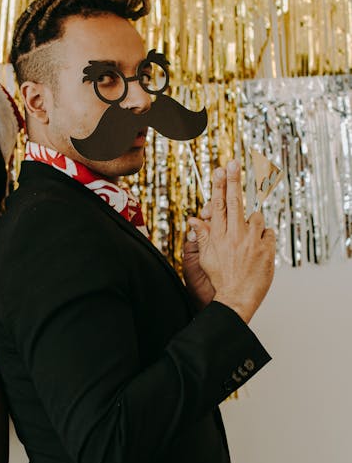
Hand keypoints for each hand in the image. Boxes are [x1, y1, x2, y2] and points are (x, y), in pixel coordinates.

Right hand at [187, 160, 275, 323]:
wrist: (235, 299)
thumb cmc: (219, 281)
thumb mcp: (205, 259)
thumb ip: (202, 237)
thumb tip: (194, 221)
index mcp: (218, 236)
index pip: (218, 205)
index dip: (220, 185)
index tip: (221, 170)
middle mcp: (234, 235)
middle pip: (234, 201)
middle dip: (233, 180)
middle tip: (234, 163)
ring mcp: (251, 241)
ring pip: (255, 217)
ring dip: (253, 223)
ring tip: (248, 240)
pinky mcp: (266, 249)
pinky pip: (268, 234)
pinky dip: (264, 238)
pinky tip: (258, 250)